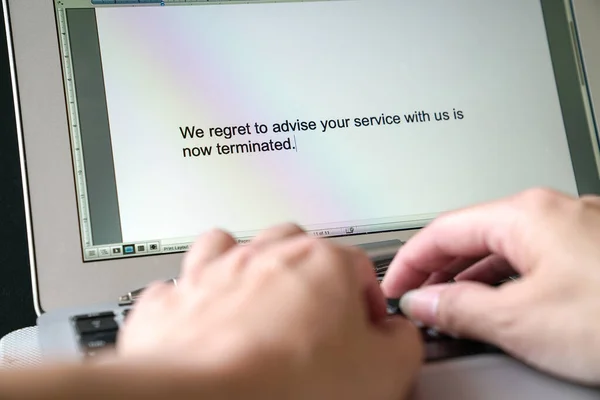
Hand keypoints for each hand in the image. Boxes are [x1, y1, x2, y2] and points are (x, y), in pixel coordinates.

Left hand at [118, 224, 422, 399]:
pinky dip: (193, 298)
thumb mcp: (382, 372)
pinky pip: (182, 285)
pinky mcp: (172, 302)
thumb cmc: (286, 384)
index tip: (367, 328)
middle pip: (296, 244)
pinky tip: (202, 319)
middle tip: (315, 310)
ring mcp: (213, 273)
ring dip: (244, 264)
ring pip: (232, 246)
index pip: (359, 266)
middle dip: (310, 272)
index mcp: (321, 262)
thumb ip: (401, 344)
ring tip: (254, 296)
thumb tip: (399, 337)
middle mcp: (264, 255)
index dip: (369, 301)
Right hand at [382, 188, 599, 384]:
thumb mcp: (524, 321)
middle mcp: (553, 211)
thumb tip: (424, 303)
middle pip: (471, 236)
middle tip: (415, 299)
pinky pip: (533, 258)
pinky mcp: (595, 251)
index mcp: (527, 215)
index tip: (393, 288)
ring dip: (470, 276)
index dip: (408, 263)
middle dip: (436, 269)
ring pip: (504, 248)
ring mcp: (578, 228)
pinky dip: (505, 279)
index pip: (441, 232)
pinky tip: (499, 301)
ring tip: (449, 305)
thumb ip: (462, 309)